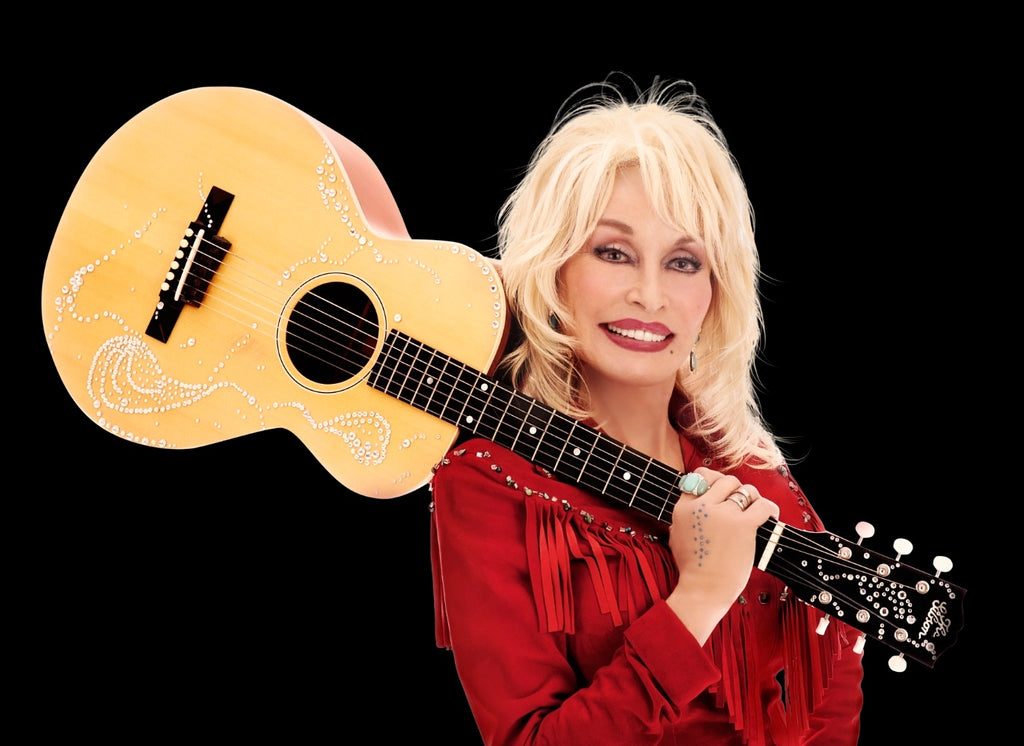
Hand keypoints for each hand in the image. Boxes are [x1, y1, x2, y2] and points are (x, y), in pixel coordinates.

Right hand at [664, 467, 778, 643]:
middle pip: (726, 481)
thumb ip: (685, 515)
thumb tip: (694, 502)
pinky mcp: (744, 526)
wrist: (702, 590)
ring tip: (754, 511)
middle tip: (740, 505)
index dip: (713, 482)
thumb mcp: (676, 534)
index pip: (700, 477)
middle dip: (736, 490)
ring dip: (752, 498)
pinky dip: (769, 509)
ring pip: (746, 490)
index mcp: (684, 507)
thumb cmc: (691, 568)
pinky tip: (769, 516)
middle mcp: (703, 506)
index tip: (721, 494)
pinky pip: (762, 505)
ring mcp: (724, 514)